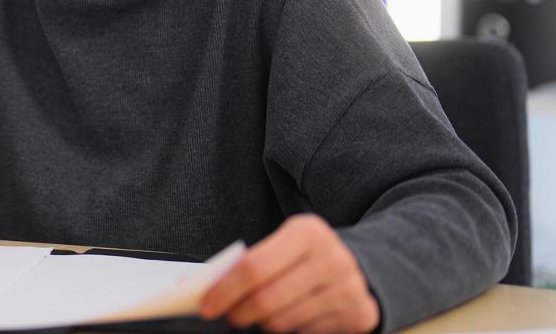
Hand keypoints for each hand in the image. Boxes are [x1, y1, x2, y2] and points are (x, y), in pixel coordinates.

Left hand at [198, 214, 379, 332]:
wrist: (358, 266)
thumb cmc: (305, 256)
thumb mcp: (280, 246)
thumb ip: (246, 263)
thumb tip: (197, 284)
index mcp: (307, 232)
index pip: (253, 267)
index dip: (224, 290)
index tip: (206, 305)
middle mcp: (331, 258)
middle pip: (266, 299)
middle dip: (239, 313)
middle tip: (230, 316)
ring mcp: (347, 288)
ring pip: (283, 322)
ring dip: (263, 323)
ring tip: (259, 315)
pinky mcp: (358, 314)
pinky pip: (305, 333)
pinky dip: (289, 330)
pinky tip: (290, 317)